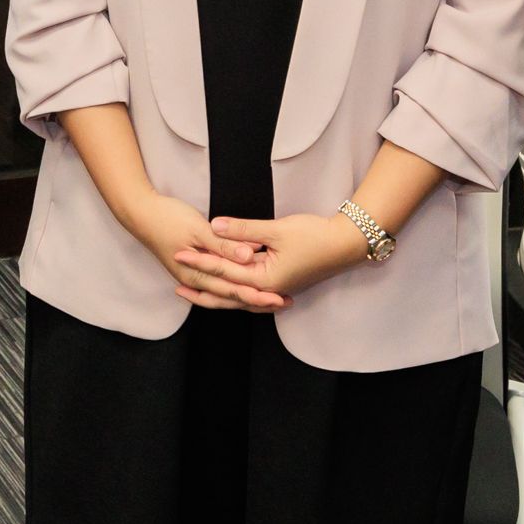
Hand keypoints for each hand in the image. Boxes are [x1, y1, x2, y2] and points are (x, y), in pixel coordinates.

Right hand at [119, 193, 278, 311]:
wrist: (140, 214)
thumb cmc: (167, 219)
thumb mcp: (198, 228)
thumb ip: (224, 245)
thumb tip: (249, 257)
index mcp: (198, 274)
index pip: (234, 291)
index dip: (259, 295)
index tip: (280, 298)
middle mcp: (196, 281)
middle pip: (233, 297)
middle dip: (260, 301)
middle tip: (285, 302)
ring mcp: (193, 276)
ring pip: (226, 294)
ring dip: (249, 297)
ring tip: (272, 299)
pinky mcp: (193, 269)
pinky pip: (218, 285)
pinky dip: (235, 288)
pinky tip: (246, 287)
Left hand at [192, 212, 373, 308]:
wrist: (346, 245)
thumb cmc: (314, 236)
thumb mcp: (276, 230)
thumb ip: (243, 230)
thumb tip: (214, 225)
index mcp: (265, 280)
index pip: (224, 271)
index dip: (200, 261)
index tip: (179, 253)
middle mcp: (268, 291)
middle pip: (228, 293)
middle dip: (202, 287)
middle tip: (176, 282)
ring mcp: (275, 291)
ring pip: (238, 298)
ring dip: (216, 294)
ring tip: (194, 293)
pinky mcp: (280, 286)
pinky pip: (251, 294)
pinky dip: (235, 293)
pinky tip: (227, 291)